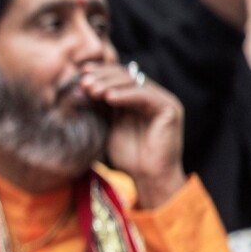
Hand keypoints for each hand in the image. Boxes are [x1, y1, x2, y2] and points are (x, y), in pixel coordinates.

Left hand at [80, 63, 186, 208]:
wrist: (148, 178)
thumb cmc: (129, 157)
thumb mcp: (108, 127)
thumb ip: (100, 108)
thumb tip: (80, 88)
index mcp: (138, 99)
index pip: (118, 78)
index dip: (101, 73)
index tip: (81, 74)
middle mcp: (152, 97)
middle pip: (126, 76)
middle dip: (103, 77)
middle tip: (84, 82)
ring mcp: (162, 101)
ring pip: (134, 83)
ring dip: (111, 84)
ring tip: (92, 90)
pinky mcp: (170, 109)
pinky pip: (145, 96)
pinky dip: (126, 95)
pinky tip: (108, 97)